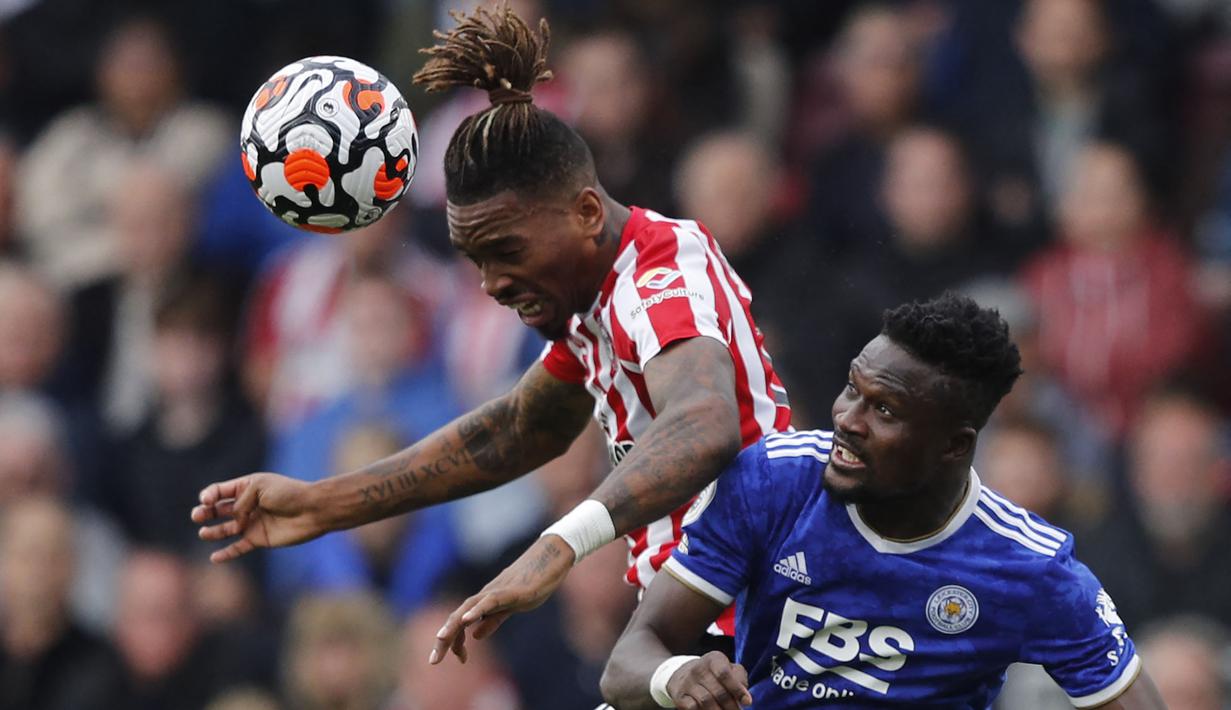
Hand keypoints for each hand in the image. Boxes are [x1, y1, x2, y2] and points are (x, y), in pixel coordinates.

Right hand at [191, 473, 324, 562]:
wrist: (312, 510)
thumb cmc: (288, 493)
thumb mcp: (260, 488)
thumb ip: (240, 503)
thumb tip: (234, 522)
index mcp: (247, 487)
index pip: (220, 491)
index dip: (209, 495)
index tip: (206, 500)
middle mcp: (247, 505)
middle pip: (219, 510)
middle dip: (205, 512)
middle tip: (196, 516)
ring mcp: (252, 522)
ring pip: (227, 529)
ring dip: (213, 532)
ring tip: (203, 533)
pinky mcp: (259, 539)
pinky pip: (239, 547)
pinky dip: (227, 553)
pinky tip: (214, 557)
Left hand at [429, 534, 574, 664]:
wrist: (549, 562)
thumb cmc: (531, 584)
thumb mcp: (509, 608)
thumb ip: (492, 620)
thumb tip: (475, 635)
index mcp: (484, 603)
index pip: (461, 623)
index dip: (455, 641)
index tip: (458, 660)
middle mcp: (485, 596)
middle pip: (458, 616)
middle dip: (445, 639)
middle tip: (433, 661)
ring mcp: (497, 591)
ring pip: (468, 607)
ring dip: (453, 624)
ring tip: (440, 639)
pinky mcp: (511, 591)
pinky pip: (490, 600)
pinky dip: (476, 610)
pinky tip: (466, 620)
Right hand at [667, 651, 752, 709]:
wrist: (682, 674)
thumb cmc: (713, 674)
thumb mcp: (728, 668)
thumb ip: (740, 678)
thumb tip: (745, 697)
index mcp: (714, 659)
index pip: (725, 673)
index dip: (737, 689)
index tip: (747, 702)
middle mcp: (698, 668)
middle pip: (719, 692)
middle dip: (731, 706)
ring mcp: (687, 682)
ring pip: (706, 701)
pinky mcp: (678, 695)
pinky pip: (692, 708)